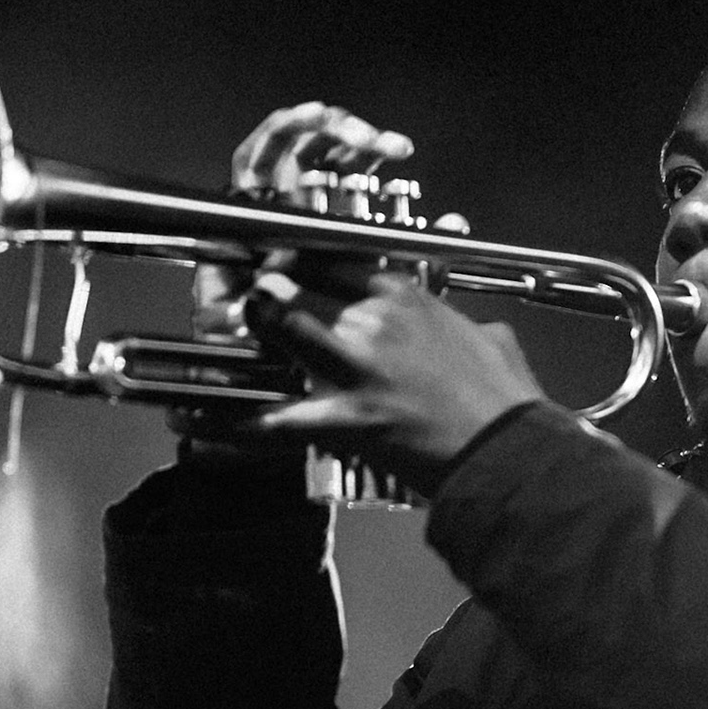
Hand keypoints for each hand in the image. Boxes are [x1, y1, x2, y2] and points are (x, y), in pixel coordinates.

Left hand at [178, 104, 545, 489]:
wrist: (511, 453)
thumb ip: (465, 325)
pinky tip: (195, 424)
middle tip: (242, 298)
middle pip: (293, 281)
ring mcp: (356, 367)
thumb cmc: (507, 403)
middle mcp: (375, 320)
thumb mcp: (491, 341)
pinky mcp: (347, 419)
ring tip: (220, 336)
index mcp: (407, 296)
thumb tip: (474, 329)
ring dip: (248, 328)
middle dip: (260, 288)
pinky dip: (230, 424)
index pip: (330, 255)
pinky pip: (274, 419)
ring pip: (279, 325)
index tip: (273, 262)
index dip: (291, 257)